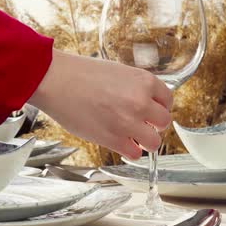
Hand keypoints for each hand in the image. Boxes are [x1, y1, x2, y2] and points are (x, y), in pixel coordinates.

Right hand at [28, 50, 172, 159]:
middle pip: (164, 122)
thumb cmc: (81, 74)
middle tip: (140, 124)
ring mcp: (128, 122)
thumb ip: (136, 87)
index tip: (151, 111)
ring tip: (132, 137)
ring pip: (154, 142)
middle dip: (153, 124)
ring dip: (144, 141)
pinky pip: (135, 154)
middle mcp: (141, 102)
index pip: (168, 100)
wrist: (57, 81)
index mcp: (144, 81)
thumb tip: (146, 103)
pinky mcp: (113, 139)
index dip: (158, 107)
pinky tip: (120, 143)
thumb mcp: (118, 72)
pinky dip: (130, 151)